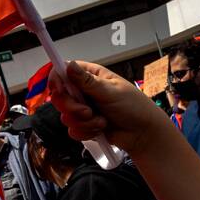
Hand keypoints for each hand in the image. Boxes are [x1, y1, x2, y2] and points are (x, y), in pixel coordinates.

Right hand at [49, 61, 169, 153]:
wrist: (143, 134)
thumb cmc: (134, 107)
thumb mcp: (111, 91)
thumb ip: (87, 81)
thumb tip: (69, 65)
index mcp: (91, 76)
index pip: (62, 72)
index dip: (56, 81)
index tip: (59, 90)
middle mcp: (84, 91)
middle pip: (60, 96)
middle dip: (72, 107)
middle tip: (88, 111)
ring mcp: (84, 108)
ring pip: (65, 116)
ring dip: (84, 122)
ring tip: (102, 122)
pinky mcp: (85, 125)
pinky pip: (73, 130)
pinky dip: (86, 132)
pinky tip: (101, 129)